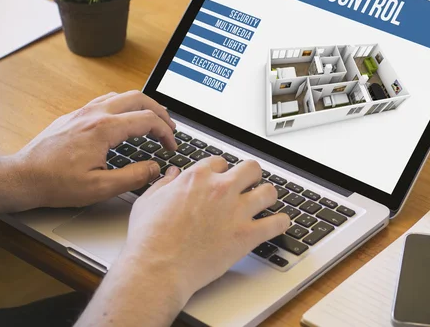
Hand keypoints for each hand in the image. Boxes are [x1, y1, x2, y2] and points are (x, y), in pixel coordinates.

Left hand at [13, 90, 176, 208]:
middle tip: (169, 128)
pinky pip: (107, 100)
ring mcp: (84, 111)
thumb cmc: (56, 183)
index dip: (166, 133)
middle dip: (160, 112)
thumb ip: (132, 177)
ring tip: (152, 121)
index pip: (147, 120)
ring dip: (142, 106)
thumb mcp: (99, 188)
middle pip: (139, 98)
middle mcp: (95, 113)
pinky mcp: (76, 115)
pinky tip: (125, 119)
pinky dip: (125, 106)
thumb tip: (154, 168)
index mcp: (104, 129)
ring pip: (122, 95)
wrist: (23, 176)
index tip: (171, 146)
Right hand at [122, 157, 289, 300]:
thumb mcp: (148, 201)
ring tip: (265, 203)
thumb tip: (171, 174)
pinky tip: (279, 223)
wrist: (157, 268)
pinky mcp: (247, 235)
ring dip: (268, 196)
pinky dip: (281, 223)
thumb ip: (163, 184)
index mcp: (197, 177)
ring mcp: (236, 211)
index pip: (221, 162)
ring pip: (269, 191)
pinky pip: (277, 223)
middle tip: (249, 185)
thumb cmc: (149, 238)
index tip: (222, 179)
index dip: (221, 171)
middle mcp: (220, 189)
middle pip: (251, 168)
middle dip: (251, 176)